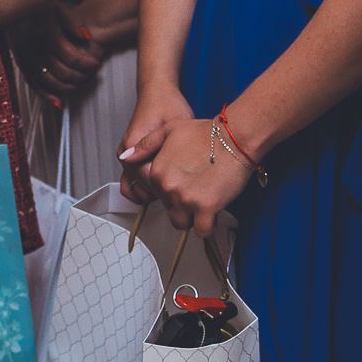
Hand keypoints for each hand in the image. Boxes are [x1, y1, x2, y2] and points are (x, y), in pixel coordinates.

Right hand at [9, 3, 102, 102]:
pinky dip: (46, 95)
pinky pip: (33, 84)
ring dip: (68, 87)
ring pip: (49, 81)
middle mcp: (35, 47)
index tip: (96, 64)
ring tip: (80, 84)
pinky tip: (57, 102)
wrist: (11, 6)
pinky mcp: (21, 63)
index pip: (71, 56)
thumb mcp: (56, 6)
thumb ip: (73, 21)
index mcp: (46, 33)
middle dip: (81, 76)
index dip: (87, 63)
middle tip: (91, 74)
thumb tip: (86, 37)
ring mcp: (26, 57)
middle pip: (62, 71)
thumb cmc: (34, 5)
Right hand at [118, 85, 193, 204]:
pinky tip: (164, 188)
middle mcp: (126, 155)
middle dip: (164, 192)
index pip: (148, 180)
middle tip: (185, 189)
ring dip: (155, 194)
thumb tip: (185, 178)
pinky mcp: (132, 160)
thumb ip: (175, 152)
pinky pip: (133, 185)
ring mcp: (128, 158)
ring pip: (138, 190)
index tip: (186, 186)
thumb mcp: (175, 127)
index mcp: (133, 146)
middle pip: (143, 188)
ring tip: (175, 189)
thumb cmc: (167, 106)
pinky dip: (146, 191)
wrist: (158, 94)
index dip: (169, 186)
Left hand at [141, 115, 252, 236]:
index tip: (181, 183)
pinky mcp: (205, 208)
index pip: (155, 194)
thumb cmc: (206, 133)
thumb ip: (145, 146)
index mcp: (157, 172)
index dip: (168, 190)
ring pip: (182, 222)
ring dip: (191, 218)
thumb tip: (127, 158)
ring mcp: (185, 199)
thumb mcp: (168, 131)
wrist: (234, 139)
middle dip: (180, 203)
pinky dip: (206, 226)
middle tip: (195, 190)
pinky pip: (202, 230)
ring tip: (202, 204)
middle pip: (168, 208)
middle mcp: (167, 187)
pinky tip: (212, 215)